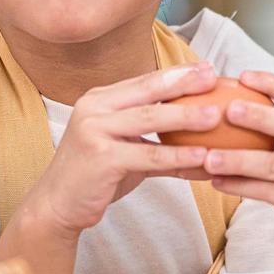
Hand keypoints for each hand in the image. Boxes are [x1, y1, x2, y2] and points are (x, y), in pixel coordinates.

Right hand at [25, 61, 222, 239]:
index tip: (207, 69)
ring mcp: (94, 130)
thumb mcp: (126, 150)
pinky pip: (148, 155)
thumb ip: (157, 141)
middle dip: (184, 83)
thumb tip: (202, 142)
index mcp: (100, 99)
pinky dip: (178, 156)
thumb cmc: (95, 176)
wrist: (57, 205)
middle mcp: (95, 108)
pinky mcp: (100, 157)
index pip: (144, 81)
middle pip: (147, 90)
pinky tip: (201, 157)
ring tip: (216, 116)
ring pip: (150, 119)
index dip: (177, 73)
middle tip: (214, 79)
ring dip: (186, 116)